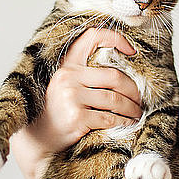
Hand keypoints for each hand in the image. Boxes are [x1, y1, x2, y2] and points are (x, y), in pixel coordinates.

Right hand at [11, 28, 142, 178]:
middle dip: (133, 90)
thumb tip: (124, 70)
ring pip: (115, 98)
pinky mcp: (76, 116)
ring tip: (136, 114)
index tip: (132, 51)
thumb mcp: (65, 87)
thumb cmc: (58, 113)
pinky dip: (123, 122)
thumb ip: (85, 75)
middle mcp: (68, 77)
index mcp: (67, 65)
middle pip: (114, 76)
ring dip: (131, 108)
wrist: (38, 141)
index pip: (92, 37)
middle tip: (140, 100)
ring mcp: (71, 96)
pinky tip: (128, 124)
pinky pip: (109, 117)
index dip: (115, 38)